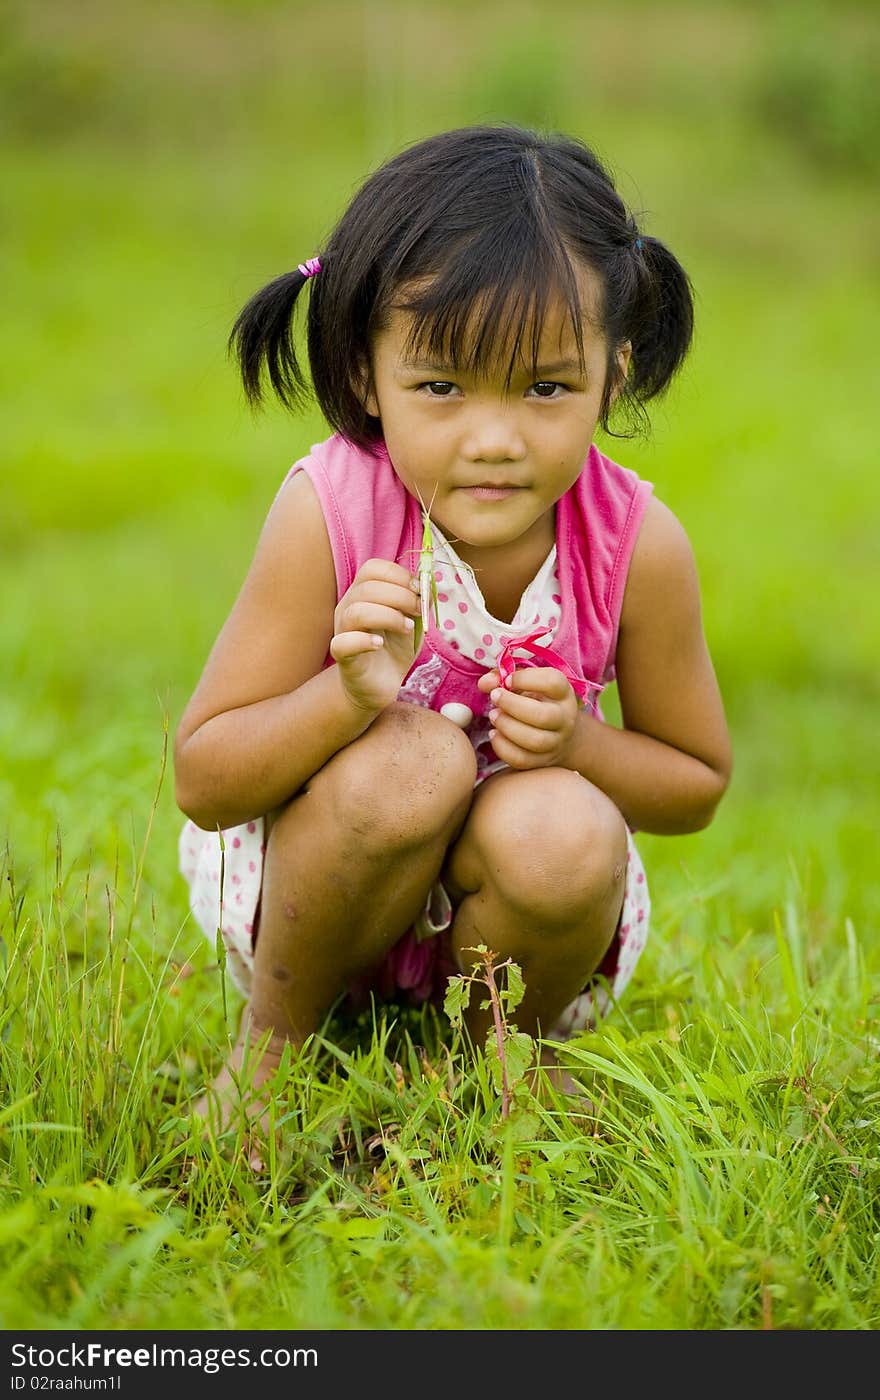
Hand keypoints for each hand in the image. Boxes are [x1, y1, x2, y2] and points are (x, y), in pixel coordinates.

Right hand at [330, 558, 420, 711]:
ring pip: (356, 611)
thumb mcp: (412, 620)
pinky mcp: (342, 656)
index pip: (372, 569)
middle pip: (367, 588)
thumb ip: (419, 601)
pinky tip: (379, 644)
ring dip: (388, 616)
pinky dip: (363, 641)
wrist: (379, 684)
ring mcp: (343, 631)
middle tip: (418, 611)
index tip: (418, 589)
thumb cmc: (393, 648)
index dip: (398, 575)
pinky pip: (343, 642)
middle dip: (400, 596)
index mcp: (363, 593)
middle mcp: (349, 607)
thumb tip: (427, 584)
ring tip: (406, 628)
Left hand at [476, 666, 578, 769]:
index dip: (525, 679)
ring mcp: (556, 742)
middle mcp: (565, 718)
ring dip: (507, 727)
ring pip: (534, 740)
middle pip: (543, 715)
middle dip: (512, 705)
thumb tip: (485, 683)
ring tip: (493, 716)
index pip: (552, 682)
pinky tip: (494, 734)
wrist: (558, 733)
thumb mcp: (524, 684)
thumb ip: (502, 677)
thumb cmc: (535, 701)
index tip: (507, 680)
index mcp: (563, 693)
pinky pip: (522, 759)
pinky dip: (503, 747)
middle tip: (494, 697)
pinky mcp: (543, 761)